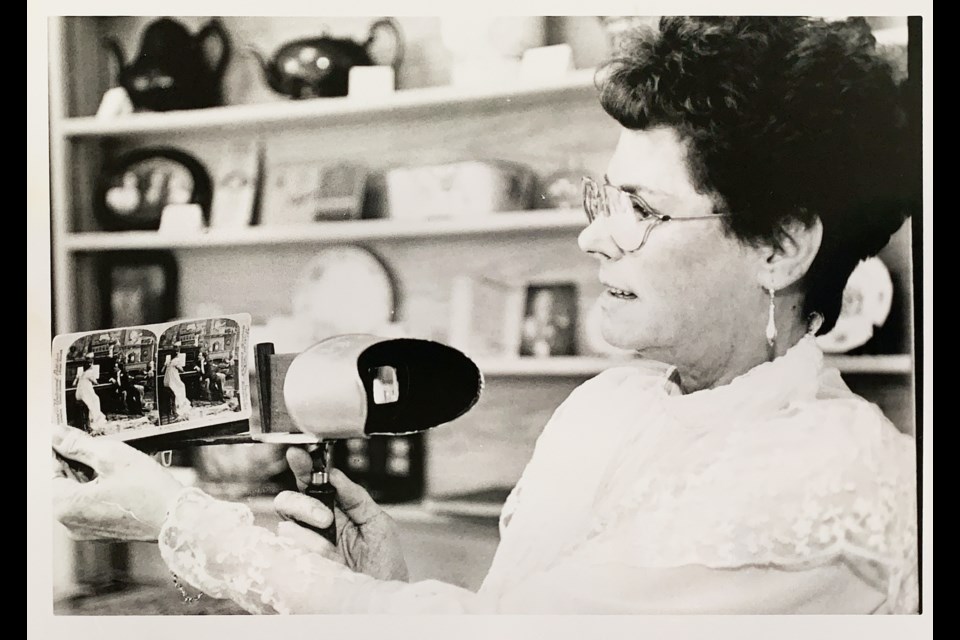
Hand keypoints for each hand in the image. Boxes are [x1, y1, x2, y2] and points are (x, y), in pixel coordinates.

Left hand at [52, 424, 184, 541]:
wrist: (175, 518)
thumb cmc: (148, 491)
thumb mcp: (111, 456)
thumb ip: (78, 444)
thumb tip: (56, 435)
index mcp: (65, 505)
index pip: (49, 470)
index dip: (60, 449)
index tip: (71, 437)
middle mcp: (69, 522)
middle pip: (62, 482)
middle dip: (76, 462)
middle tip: (97, 447)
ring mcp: (84, 530)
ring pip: (77, 493)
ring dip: (88, 475)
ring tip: (113, 464)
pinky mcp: (100, 531)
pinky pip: (89, 505)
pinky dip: (98, 490)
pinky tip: (118, 480)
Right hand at [274, 448, 408, 581]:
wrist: (383, 596)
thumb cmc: (384, 563)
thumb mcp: (378, 523)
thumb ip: (356, 496)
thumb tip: (335, 474)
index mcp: (335, 508)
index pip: (312, 482)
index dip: (303, 466)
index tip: (298, 454)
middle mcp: (315, 525)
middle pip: (288, 501)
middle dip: (303, 505)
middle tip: (326, 517)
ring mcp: (305, 546)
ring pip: (285, 526)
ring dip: (308, 533)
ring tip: (330, 547)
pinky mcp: (299, 565)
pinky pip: (287, 551)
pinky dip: (306, 551)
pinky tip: (325, 558)